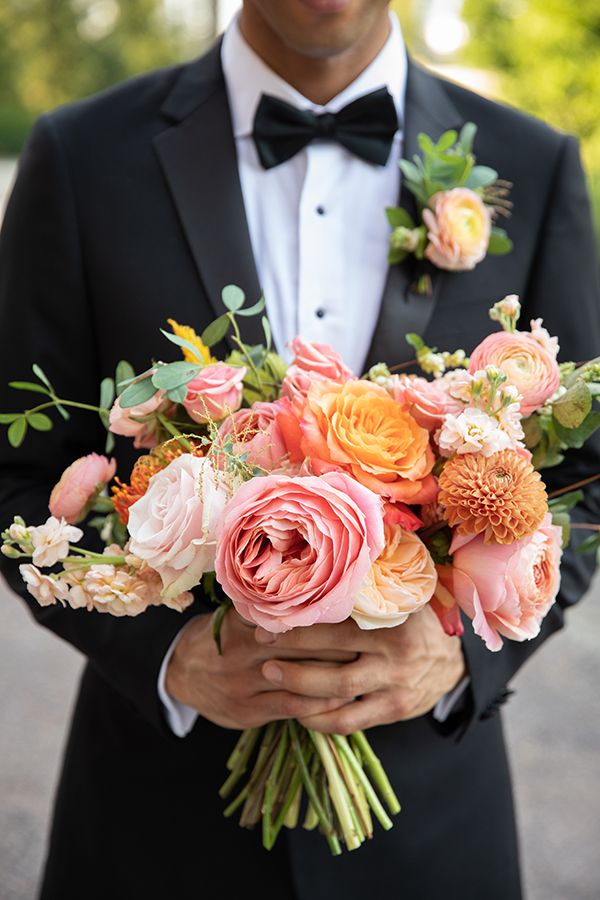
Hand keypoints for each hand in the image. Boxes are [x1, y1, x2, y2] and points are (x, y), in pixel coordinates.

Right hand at [165, 610, 355, 729]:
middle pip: (305, 644)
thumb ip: (272, 607)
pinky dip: (322, 704)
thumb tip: (324, 590)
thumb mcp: (240, 611)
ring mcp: (246, 681)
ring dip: (337, 674)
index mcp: (246, 618)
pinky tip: (344, 699)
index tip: (359, 610)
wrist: (181, 671)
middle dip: (341, 643)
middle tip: (373, 640)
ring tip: (366, 668)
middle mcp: (245, 648)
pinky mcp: (249, 709)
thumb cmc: (224, 634)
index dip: (329, 614)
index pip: (296, 615)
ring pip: (303, 676)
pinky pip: (294, 707)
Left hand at [255, 605, 466, 734]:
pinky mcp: (395, 710)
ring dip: (299, 685)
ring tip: (268, 675)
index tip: (271, 617)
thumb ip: (369, 584)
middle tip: (260, 646)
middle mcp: (396, 652)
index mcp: (394, 617)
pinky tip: (296, 710)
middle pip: (334, 654)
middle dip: (291, 650)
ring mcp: (396, 684)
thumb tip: (325, 556)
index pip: (341, 618)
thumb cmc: (413, 618)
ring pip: (339, 690)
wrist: (453, 660)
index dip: (303, 620)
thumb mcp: (401, 595)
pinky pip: (350, 721)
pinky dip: (320, 719)